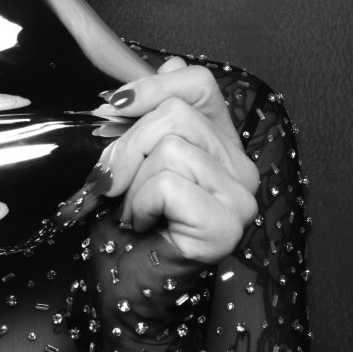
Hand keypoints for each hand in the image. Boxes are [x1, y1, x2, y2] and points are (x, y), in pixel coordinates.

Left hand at [98, 58, 259, 263]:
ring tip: (135, 210)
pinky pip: (168, 184)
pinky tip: (145, 226)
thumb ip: (152, 112)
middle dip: (126, 147)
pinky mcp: (227, 225)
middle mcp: (240, 167)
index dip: (151, 85)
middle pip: (174, 113)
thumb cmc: (125, 228)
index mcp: (219, 143)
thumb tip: (172, 61)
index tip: (112, 106)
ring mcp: (240, 197)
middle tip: (115, 184)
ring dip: (132, 184)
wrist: (124, 290)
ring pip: (170, 147)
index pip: (199, 83)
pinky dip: (140, 205)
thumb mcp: (130, 158)